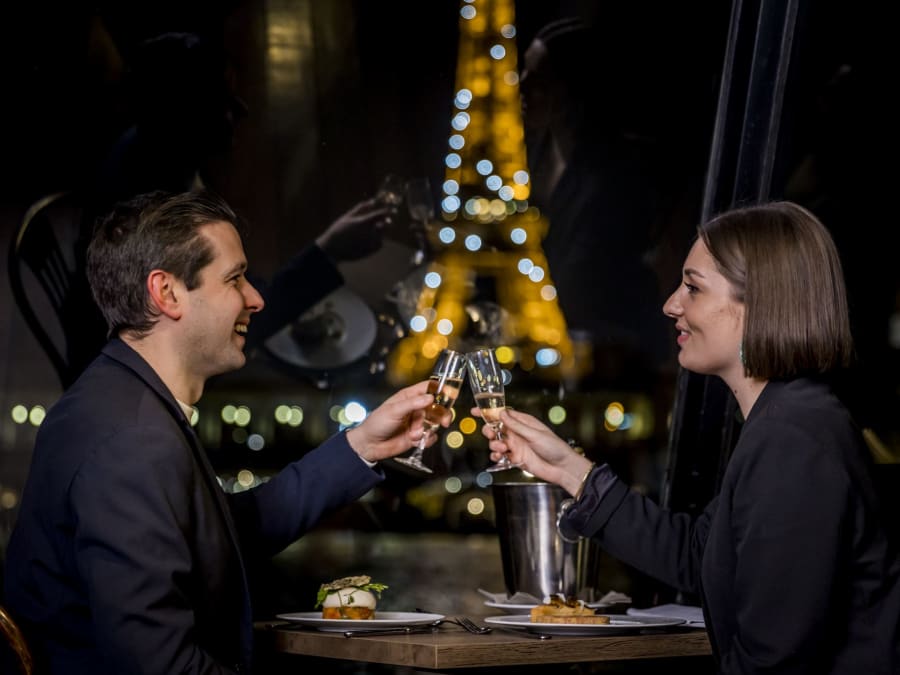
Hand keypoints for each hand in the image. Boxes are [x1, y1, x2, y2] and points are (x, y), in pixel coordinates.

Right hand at [315, 197, 393, 261]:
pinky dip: (377, 241)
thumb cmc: (339, 230)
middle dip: (387, 222)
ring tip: (370, 232)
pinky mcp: (370, 251)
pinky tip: (368, 240)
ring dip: (381, 232)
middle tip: (386, 221)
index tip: (393, 210)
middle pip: (386, 225)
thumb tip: (373, 201)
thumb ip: (361, 208)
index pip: (381, 214)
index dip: (389, 211)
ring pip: (383, 235)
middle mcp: (368, 232)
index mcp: (363, 222)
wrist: (332, 248)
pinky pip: (379, 245)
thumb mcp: (348, 216)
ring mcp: (370, 242)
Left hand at [346, 380, 446, 461]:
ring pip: (434, 423)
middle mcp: (416, 408)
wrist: (369, 445)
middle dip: (442, 415)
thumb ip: (413, 403)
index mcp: (409, 397)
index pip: (429, 388)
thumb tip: (430, 398)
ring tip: (413, 434)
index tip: (451, 395)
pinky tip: (415, 440)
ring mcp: (417, 422)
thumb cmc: (377, 423)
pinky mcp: (418, 436)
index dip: (441, 389)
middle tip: (443, 422)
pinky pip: (431, 437)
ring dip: (427, 430)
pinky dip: (426, 439)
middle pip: (437, 407)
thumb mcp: (394, 410)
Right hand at [472, 407, 592, 495]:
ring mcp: (516, 446)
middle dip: (489, 430)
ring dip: (494, 445)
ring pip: (495, 442)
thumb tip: (502, 413)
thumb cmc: (554, 448)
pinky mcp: (515, 458)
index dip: (488, 412)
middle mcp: (518, 433)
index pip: (503, 414)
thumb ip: (516, 425)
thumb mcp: (534, 434)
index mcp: (523, 422)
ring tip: (502, 449)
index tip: (475, 410)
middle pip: (495, 428)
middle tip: (491, 434)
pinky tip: (500, 457)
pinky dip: (496, 456)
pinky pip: (499, 456)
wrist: (562, 468)